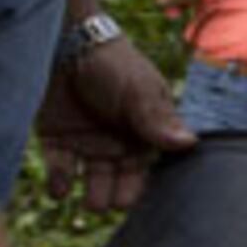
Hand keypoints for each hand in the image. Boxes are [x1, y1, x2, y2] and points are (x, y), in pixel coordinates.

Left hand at [35, 38, 196, 211]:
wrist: (64, 42)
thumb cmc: (112, 63)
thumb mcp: (137, 91)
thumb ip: (157, 121)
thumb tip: (189, 144)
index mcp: (144, 131)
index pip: (146, 168)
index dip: (138, 186)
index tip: (129, 200)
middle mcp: (118, 142)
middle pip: (119, 181)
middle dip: (115, 196)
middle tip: (107, 204)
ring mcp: (87, 142)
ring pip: (92, 181)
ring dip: (91, 196)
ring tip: (89, 204)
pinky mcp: (57, 140)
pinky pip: (59, 170)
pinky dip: (59, 183)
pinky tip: (60, 189)